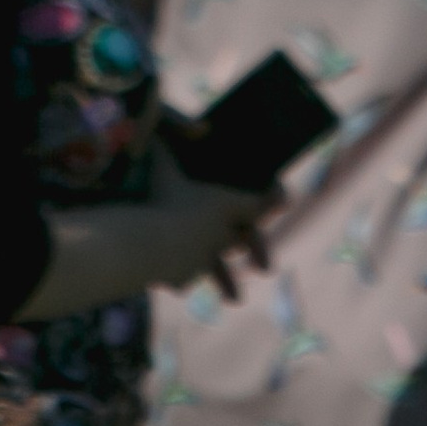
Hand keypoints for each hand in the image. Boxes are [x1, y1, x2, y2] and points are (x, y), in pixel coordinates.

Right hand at [143, 140, 272, 300]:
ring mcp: (204, 258)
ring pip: (220, 268)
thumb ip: (178, 128)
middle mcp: (223, 234)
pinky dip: (184, 278)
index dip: (272, 197)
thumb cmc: (159, 194)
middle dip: (257, 249)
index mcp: (227, 203)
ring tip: (235, 299)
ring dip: (226, 281)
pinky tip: (181, 285)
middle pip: (246, 240)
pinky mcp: (183, 276)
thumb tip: (202, 126)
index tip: (283, 195)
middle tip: (267, 267)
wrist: (144, 246)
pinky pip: (186, 277)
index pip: (261, 201)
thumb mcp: (165, 150)